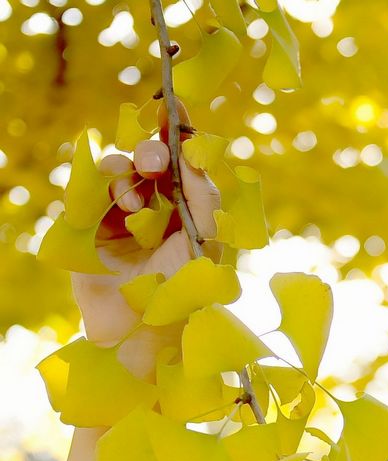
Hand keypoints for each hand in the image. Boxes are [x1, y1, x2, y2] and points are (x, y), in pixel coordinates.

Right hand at [71, 96, 222, 379]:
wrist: (143, 331)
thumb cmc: (184, 293)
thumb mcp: (205, 242)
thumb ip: (204, 196)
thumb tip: (194, 153)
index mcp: (187, 211)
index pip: (182, 161)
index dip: (177, 131)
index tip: (175, 107)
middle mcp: (155, 209)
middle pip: (148, 158)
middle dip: (151, 150)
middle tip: (153, 159)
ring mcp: (119, 217)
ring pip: (117, 169)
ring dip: (125, 172)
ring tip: (132, 201)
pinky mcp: (89, 228)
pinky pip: (87, 188)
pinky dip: (98, 185)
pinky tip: (114, 205)